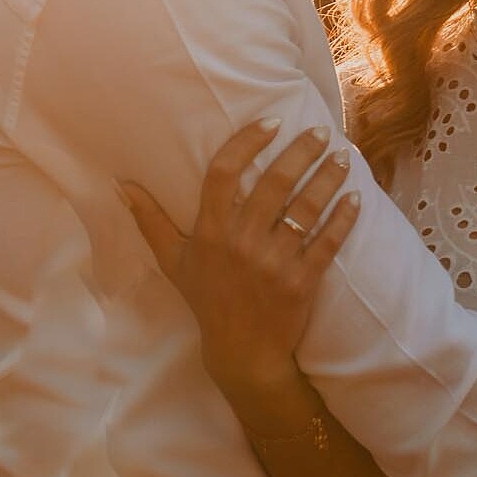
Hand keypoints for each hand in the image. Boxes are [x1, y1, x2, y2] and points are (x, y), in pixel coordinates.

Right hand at [119, 120, 360, 405]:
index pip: (224, 173)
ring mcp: (274, 262)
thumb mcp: (172, 261)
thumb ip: (149, 220)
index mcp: (210, 232)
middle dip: (301, 151)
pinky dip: (343, 217)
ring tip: (342, 155)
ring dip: (327, 177)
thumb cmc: (207, 301)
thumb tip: (121, 185)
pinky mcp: (302, 281)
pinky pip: (328, 241)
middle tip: (319, 131)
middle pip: (274, 183)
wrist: (242, 354)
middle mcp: (241, 242)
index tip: (271, 122)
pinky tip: (355, 196)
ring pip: (306, 207)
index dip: (248, 142)